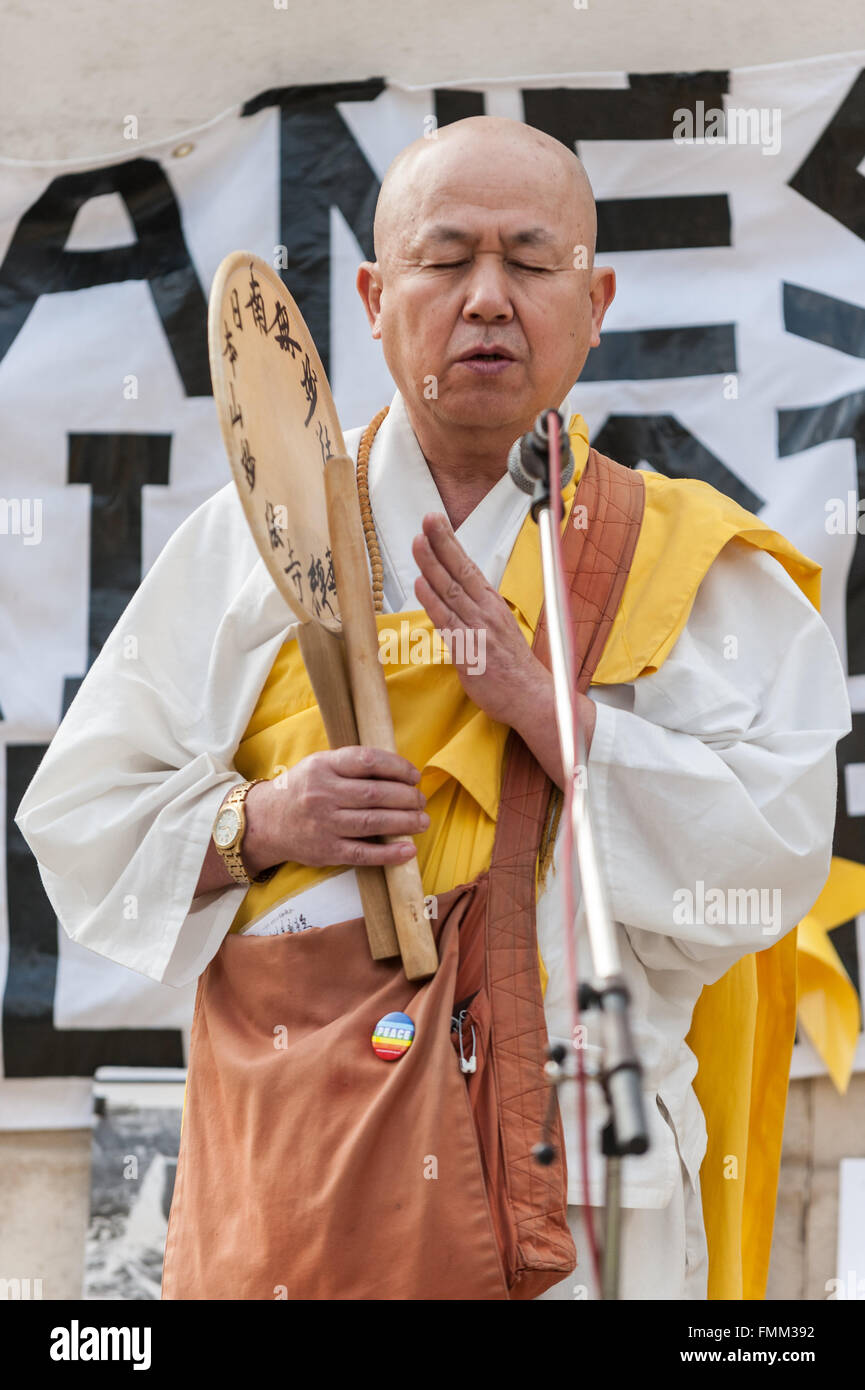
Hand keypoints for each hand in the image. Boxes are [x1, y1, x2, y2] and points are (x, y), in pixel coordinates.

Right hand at [246, 747, 427, 870]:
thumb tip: (398, 773)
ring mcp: (324, 824)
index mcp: (322, 767)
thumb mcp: (319, 765)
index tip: (414, 775)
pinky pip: (362, 854)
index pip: (367, 761)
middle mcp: (322, 794)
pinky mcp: (326, 851)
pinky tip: (408, 850)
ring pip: (373, 822)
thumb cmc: (301, 790)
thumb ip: (351, 765)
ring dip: (404, 822)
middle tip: (421, 800)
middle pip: (374, 794)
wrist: (265, 822)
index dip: (397, 767)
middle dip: (406, 797)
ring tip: (422, 820)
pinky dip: (388, 854)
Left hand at [412, 512, 544, 727]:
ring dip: (432, 565)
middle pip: (460, 571)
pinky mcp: (469, 651)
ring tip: (418, 542)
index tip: (437, 523)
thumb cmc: (513, 666)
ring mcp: (478, 630)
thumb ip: (476, 612)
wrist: (532, 697)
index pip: (469, 567)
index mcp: (493, 604)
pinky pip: (448, 622)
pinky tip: (421, 584)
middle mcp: (486, 612)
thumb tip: (453, 597)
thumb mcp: (498, 629)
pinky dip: (433, 602)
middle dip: (441, 543)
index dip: (451, 543)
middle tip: (428, 519)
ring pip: (451, 591)